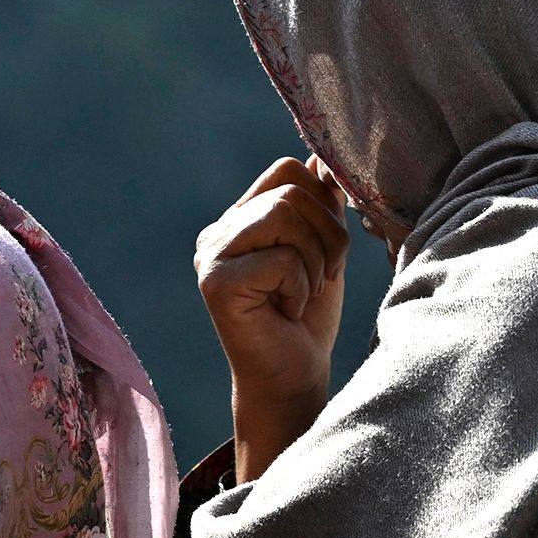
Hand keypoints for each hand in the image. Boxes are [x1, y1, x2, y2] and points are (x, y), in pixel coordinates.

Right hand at [195, 158, 351, 477]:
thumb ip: (321, 205)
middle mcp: (219, 231)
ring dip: (314, 262)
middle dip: (326, 236)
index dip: (324, 205)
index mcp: (241, 218)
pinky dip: (301, 288)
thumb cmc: (310, 318)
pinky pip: (282, 258)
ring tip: (301, 294)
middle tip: (320, 278)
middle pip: (290, 190)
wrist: (293, 378)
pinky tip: (285, 312)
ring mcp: (211, 255)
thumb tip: (321, 158)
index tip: (326, 252)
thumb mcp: (324, 250)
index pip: (288, 170)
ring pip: (285, 215)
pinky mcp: (215, 282)